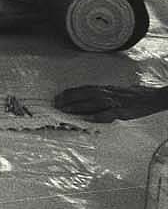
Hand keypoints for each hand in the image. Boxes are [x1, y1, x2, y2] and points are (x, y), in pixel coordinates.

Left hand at [53, 84, 167, 121]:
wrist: (152, 98)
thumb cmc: (133, 96)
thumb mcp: (114, 92)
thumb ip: (101, 95)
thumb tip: (86, 99)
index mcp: (104, 89)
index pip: (82, 89)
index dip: (69, 93)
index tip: (57, 97)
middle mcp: (106, 93)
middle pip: (84, 94)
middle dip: (68, 99)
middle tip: (56, 105)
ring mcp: (114, 102)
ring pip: (92, 103)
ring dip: (77, 106)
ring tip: (65, 110)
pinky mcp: (122, 111)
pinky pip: (108, 114)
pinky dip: (97, 116)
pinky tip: (87, 119)